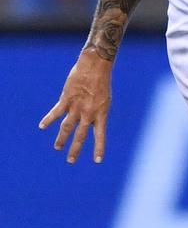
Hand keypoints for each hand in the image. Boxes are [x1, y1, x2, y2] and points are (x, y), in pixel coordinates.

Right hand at [38, 47, 111, 163]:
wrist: (95, 66)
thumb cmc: (101, 81)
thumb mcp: (104, 99)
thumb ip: (96, 112)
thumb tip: (91, 123)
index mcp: (101, 113)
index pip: (100, 136)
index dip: (99, 148)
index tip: (98, 161)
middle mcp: (88, 113)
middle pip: (80, 135)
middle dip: (75, 149)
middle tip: (70, 161)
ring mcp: (77, 106)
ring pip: (67, 127)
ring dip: (61, 138)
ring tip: (57, 148)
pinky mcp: (67, 99)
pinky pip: (56, 112)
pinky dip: (48, 119)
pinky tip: (41, 127)